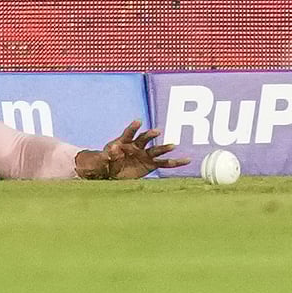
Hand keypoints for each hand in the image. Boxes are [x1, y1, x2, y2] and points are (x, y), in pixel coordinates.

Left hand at [75, 120, 190, 179]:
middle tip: (157, 131)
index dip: (133, 127)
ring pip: (156, 150)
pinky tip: (187, 160)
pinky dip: (176, 162)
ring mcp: (145, 154)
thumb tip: (112, 150)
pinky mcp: (152, 164)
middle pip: (144, 139)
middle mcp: (137, 146)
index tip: (138, 121)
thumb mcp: (104, 159)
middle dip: (150, 135)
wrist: (113, 171)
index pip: (129, 133)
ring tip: (173, 145)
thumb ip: (108, 155)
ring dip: (164, 147)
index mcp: (124, 141)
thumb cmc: (108, 162)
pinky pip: (165, 163)